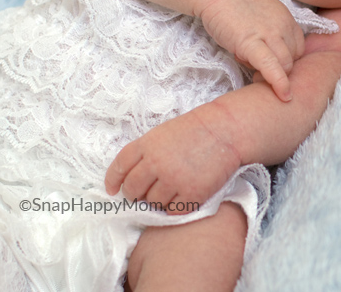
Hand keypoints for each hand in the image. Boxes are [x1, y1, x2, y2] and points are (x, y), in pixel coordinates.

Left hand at [104, 106, 240, 213]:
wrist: (226, 129)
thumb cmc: (197, 129)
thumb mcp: (164, 133)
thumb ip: (147, 153)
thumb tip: (133, 178)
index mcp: (147, 144)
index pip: (120, 167)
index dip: (113, 180)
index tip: (113, 190)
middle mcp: (156, 163)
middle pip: (132, 190)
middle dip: (134, 195)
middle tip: (143, 194)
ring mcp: (173, 179)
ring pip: (152, 203)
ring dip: (156, 202)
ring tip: (169, 192)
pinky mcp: (191, 194)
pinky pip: (172, 211)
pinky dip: (174, 208)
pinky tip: (182, 197)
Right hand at [199, 0, 304, 101]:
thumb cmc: (234, 5)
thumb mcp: (262, 17)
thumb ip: (271, 34)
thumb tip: (271, 58)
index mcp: (287, 19)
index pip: (298, 49)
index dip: (286, 61)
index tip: (271, 64)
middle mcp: (283, 26)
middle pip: (294, 59)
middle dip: (280, 70)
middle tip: (258, 69)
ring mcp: (269, 33)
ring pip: (286, 65)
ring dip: (274, 76)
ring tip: (252, 70)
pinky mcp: (251, 42)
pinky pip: (271, 66)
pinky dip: (279, 82)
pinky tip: (282, 95)